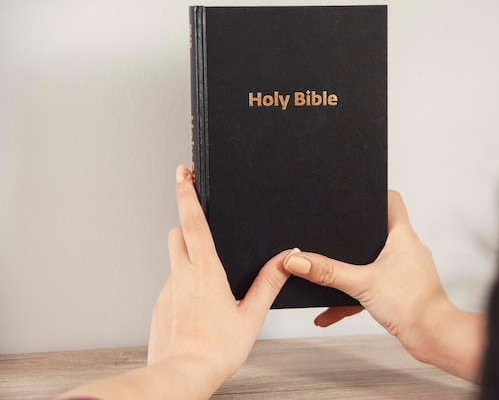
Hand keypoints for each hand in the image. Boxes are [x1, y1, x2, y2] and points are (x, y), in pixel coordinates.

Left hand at [148, 165, 293, 392]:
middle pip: (177, 234)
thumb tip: (287, 257)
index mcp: (206, 272)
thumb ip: (269, 282)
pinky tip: (199, 309)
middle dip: (187, 224)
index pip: (193, 222)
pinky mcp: (159, 306)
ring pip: (175, 261)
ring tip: (211, 286)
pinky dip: (184, 285)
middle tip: (204, 229)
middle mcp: (181, 276)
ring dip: (188, 259)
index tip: (182, 173)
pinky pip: (171, 285)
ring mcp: (166, 291)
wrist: (181, 377)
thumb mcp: (252, 315)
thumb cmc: (217, 350)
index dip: (187, 194)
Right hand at [283, 190, 484, 381]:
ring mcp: (403, 271)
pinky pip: (370, 288)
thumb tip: (296, 260)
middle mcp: (406, 249)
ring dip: (350, 269)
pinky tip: (328, 312)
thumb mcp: (361, 283)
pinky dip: (351, 297)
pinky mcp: (399, 292)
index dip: (373, 193)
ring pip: (371, 262)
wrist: (432, 337)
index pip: (392, 201)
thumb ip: (327, 272)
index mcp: (402, 236)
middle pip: (376, 231)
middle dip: (352, 235)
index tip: (353, 194)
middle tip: (331, 232)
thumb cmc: (412, 304)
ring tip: (327, 272)